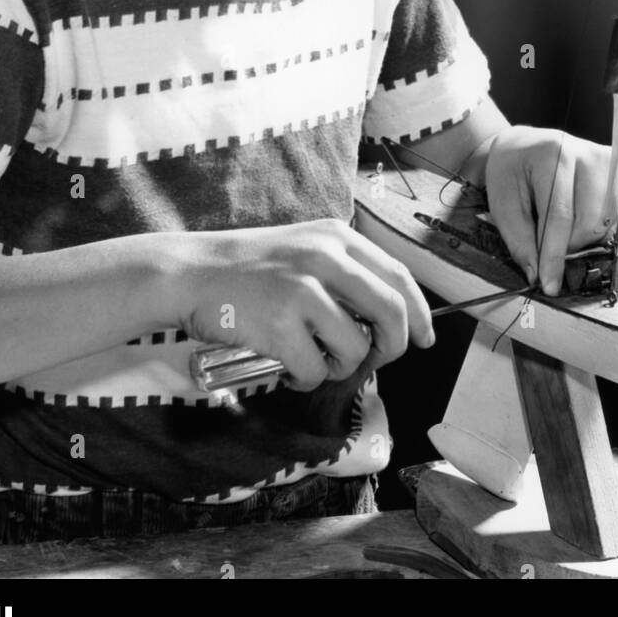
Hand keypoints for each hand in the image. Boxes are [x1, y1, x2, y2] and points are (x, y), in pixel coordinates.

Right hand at [169, 219, 434, 390]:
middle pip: (391, 313)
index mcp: (337, 237)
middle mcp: (325, 258)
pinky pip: (315, 370)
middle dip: (393, 346)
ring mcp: (302, 291)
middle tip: (377, 359)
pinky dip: (306, 379)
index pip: (398, 276)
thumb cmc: (250, 266)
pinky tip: (288, 368)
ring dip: (341, 367)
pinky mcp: (279, 324)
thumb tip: (390, 318)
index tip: (425, 338)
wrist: (192, 272)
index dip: (420, 312)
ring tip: (315, 360)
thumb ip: (345, 271)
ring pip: (356, 348)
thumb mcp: (304, 247)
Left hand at [483, 126, 612, 295]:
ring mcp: (607, 160)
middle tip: (547, 246)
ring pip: (607, 223)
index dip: (555, 255)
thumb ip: (519, 239)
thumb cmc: (511, 173)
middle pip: (590, 222)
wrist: (524, 145)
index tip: (549, 285)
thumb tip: (537, 275)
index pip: (560, 215)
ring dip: (583, 239)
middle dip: (568, 247)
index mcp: (552, 155)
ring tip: (561, 229)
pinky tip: (578, 220)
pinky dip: (597, 228)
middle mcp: (586, 153)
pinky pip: (617, 215)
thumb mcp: (501, 203)